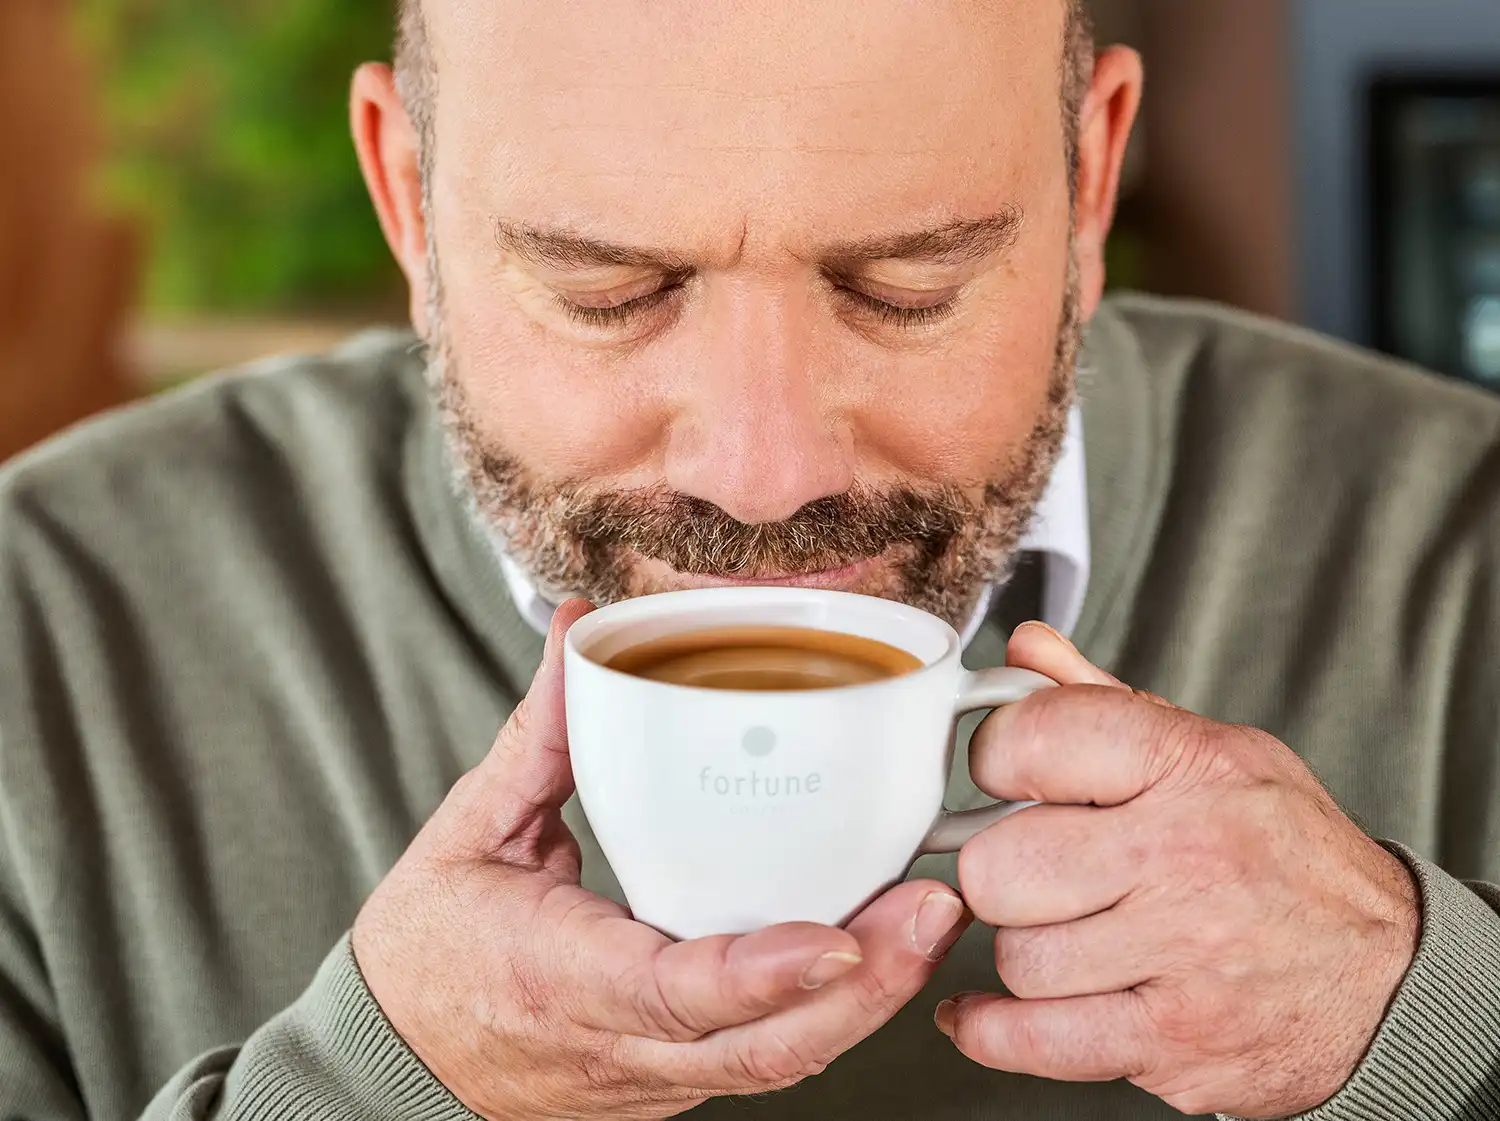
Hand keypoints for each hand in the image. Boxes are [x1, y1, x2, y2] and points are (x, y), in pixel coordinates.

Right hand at [353, 600, 970, 1120]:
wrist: (398, 1058)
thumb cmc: (429, 949)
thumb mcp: (475, 830)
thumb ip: (543, 732)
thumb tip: (583, 632)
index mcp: (560, 979)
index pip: (675, 994)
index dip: (763, 973)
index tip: (839, 934)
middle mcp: (619, 1046)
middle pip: (763, 1049)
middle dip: (865, 987)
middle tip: (933, 905)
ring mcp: (655, 1079)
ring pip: (779, 1063)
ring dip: (867, 999)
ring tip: (930, 919)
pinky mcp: (676, 1080)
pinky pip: (765, 1054)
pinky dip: (831, 1008)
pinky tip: (878, 948)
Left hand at [939, 622, 1419, 1118]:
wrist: (1388, 974)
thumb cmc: (1285, 856)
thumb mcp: (1214, 753)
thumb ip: (1103, 702)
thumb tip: (1024, 650)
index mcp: (1191, 766)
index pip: (1032, 739)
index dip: (996, 759)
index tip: (1006, 778)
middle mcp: (1185, 857)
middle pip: (1000, 866)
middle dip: (1001, 871)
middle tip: (1037, 871)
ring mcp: (1181, 956)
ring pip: (1015, 956)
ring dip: (1026, 951)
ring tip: (1072, 935)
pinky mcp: (1174, 1042)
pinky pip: (1033, 1040)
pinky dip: (994, 1031)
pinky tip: (988, 1013)